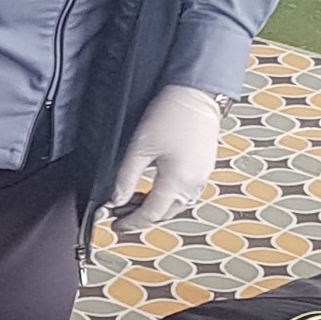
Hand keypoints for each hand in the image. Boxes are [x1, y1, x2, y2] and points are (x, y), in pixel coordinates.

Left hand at [106, 85, 226, 233]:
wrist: (196, 93)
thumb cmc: (171, 114)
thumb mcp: (140, 148)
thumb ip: (126, 178)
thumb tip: (116, 200)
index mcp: (177, 182)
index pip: (151, 215)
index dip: (131, 223)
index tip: (116, 226)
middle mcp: (194, 184)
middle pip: (165, 213)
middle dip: (141, 217)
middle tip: (120, 214)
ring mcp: (202, 176)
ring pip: (176, 205)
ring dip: (155, 207)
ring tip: (133, 200)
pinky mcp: (204, 167)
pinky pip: (186, 192)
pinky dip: (168, 196)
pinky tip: (154, 187)